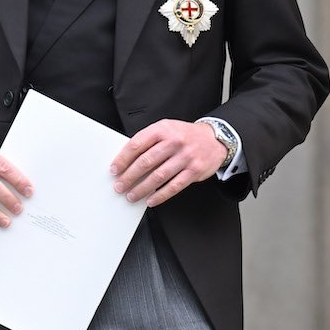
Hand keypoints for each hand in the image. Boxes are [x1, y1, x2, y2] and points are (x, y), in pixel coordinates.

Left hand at [110, 120, 225, 206]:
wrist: (215, 139)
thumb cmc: (186, 136)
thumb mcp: (167, 129)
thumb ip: (149, 140)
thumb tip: (127, 161)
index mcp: (163, 129)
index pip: (137, 144)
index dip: (123, 159)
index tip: (114, 170)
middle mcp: (175, 142)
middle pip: (146, 162)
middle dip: (129, 177)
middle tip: (120, 186)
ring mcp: (185, 157)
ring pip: (158, 176)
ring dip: (142, 189)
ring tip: (132, 196)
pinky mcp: (194, 170)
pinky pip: (174, 186)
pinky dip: (160, 195)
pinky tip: (151, 200)